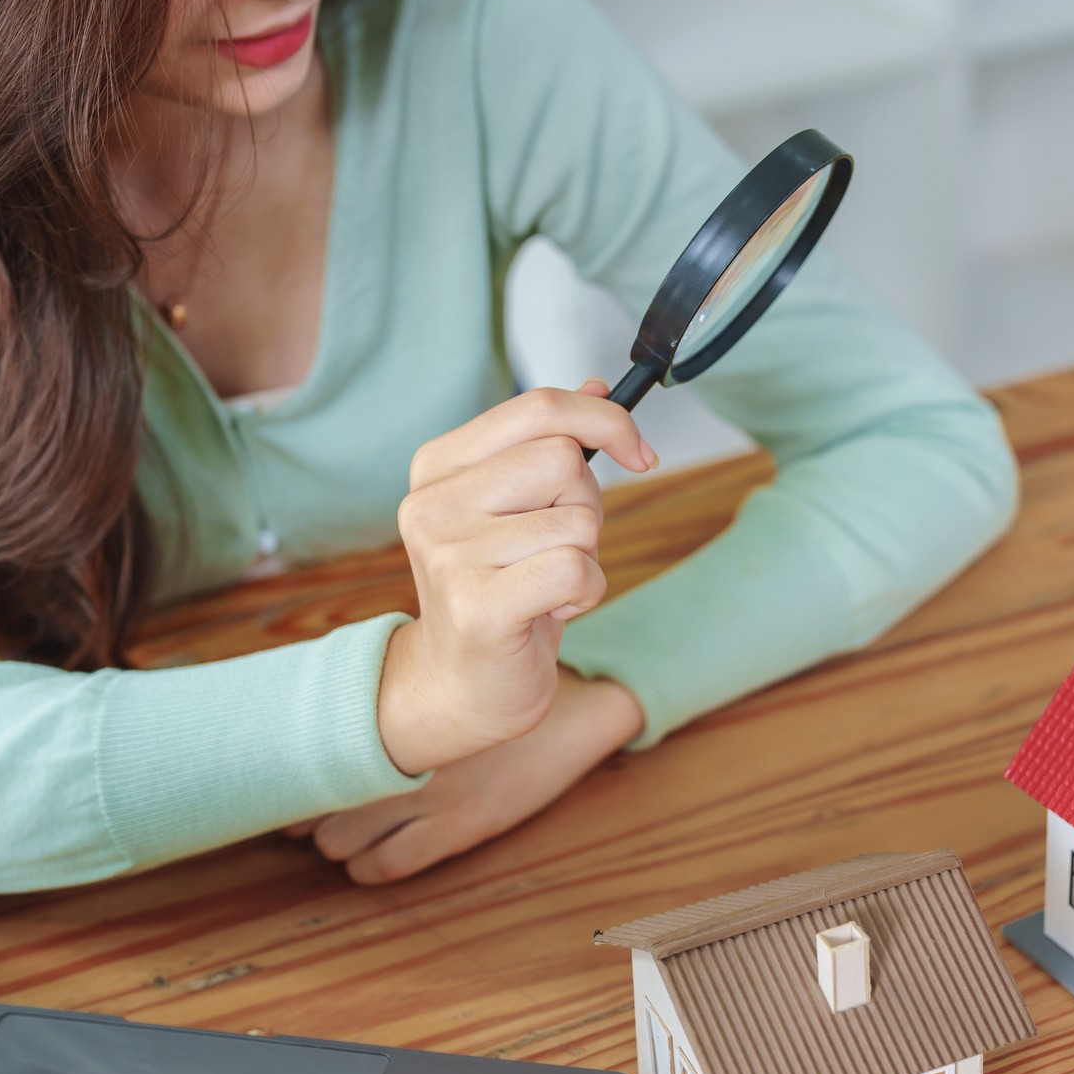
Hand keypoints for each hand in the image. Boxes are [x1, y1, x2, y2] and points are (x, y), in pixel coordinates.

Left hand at [296, 668, 643, 882]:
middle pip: (320, 800)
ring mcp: (433, 796)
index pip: (324, 753)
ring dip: (331, 840)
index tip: (290, 774)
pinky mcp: (460, 826)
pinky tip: (365, 859)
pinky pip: (389, 862)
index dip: (298, 772)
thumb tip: (347, 699)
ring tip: (332, 835)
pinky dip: (366, 865)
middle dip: (307, 811)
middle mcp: (409, 759)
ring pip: (342, 838)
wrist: (575, 710)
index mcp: (403, 721)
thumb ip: (401, 694)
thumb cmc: (509, 690)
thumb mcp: (450, 678)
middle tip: (304, 811)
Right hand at [376, 382, 655, 774]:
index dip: (605, 422)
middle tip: (556, 547)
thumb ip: (549, 446)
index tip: (641, 454)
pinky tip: (548, 613)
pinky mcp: (477, 607)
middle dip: (586, 506)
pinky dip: (585, 595)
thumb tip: (598, 387)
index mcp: (438, 466)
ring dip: (585, 559)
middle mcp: (432, 504)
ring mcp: (449, 555)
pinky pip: (577, 570)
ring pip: (578, 522)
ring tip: (543, 588)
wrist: (462, 686)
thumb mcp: (522, 509)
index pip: (538, 410)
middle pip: (564, 461)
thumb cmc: (502, 591)